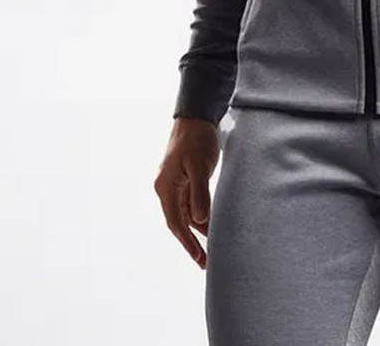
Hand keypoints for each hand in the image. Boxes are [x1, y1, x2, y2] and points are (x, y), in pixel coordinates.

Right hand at [154, 117, 219, 267]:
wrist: (196, 117)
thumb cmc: (196, 139)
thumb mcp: (199, 166)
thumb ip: (199, 193)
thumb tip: (199, 220)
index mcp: (166, 187)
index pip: (176, 222)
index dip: (187, 242)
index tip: (199, 258)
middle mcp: (167, 189)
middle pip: (179, 222)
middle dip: (192, 242)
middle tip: (206, 262)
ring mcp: (176, 185)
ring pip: (186, 214)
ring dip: (198, 230)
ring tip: (213, 248)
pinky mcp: (185, 180)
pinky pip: (191, 204)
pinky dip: (200, 216)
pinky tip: (211, 225)